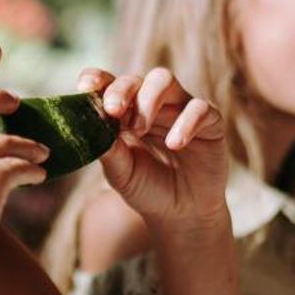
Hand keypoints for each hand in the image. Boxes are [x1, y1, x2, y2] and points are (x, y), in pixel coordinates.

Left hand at [80, 67, 228, 228]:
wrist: (182, 215)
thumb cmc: (148, 189)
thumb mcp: (122, 174)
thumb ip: (109, 151)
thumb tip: (93, 129)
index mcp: (126, 112)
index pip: (109, 84)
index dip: (97, 79)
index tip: (85, 87)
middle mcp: (153, 104)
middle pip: (137, 79)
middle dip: (122, 90)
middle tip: (113, 110)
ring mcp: (181, 109)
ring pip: (165, 80)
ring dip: (148, 99)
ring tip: (139, 129)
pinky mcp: (210, 122)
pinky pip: (200, 108)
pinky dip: (186, 123)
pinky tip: (174, 144)